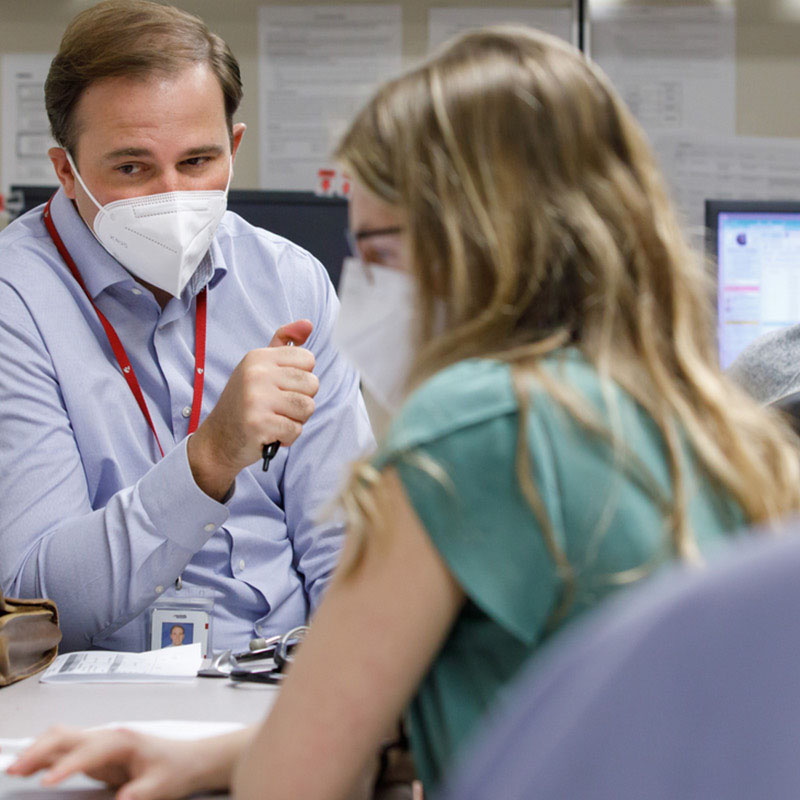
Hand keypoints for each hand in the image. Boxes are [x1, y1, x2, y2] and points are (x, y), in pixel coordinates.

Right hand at [5, 725, 237, 799]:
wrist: (189, 760)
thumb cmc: (175, 769)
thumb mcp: (162, 786)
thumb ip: (141, 793)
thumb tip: (123, 799)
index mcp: (123, 741)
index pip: (88, 751)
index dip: (66, 766)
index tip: (47, 782)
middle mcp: (108, 736)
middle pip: (66, 736)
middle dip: (39, 751)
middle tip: (15, 771)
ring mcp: (100, 742)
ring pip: (61, 738)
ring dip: (36, 750)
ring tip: (14, 768)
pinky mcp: (95, 752)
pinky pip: (64, 747)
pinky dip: (43, 754)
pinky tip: (29, 766)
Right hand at [187, 319, 318, 499]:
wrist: (219, 440)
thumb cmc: (245, 402)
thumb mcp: (260, 368)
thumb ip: (284, 344)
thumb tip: (308, 324)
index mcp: (258, 357)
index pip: (308, 359)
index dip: (301, 378)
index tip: (281, 387)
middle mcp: (256, 373)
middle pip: (312, 383)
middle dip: (301, 400)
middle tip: (278, 408)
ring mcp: (256, 398)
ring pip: (308, 407)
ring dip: (296, 419)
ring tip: (276, 419)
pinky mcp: (258, 424)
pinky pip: (296, 429)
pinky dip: (288, 436)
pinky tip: (270, 434)